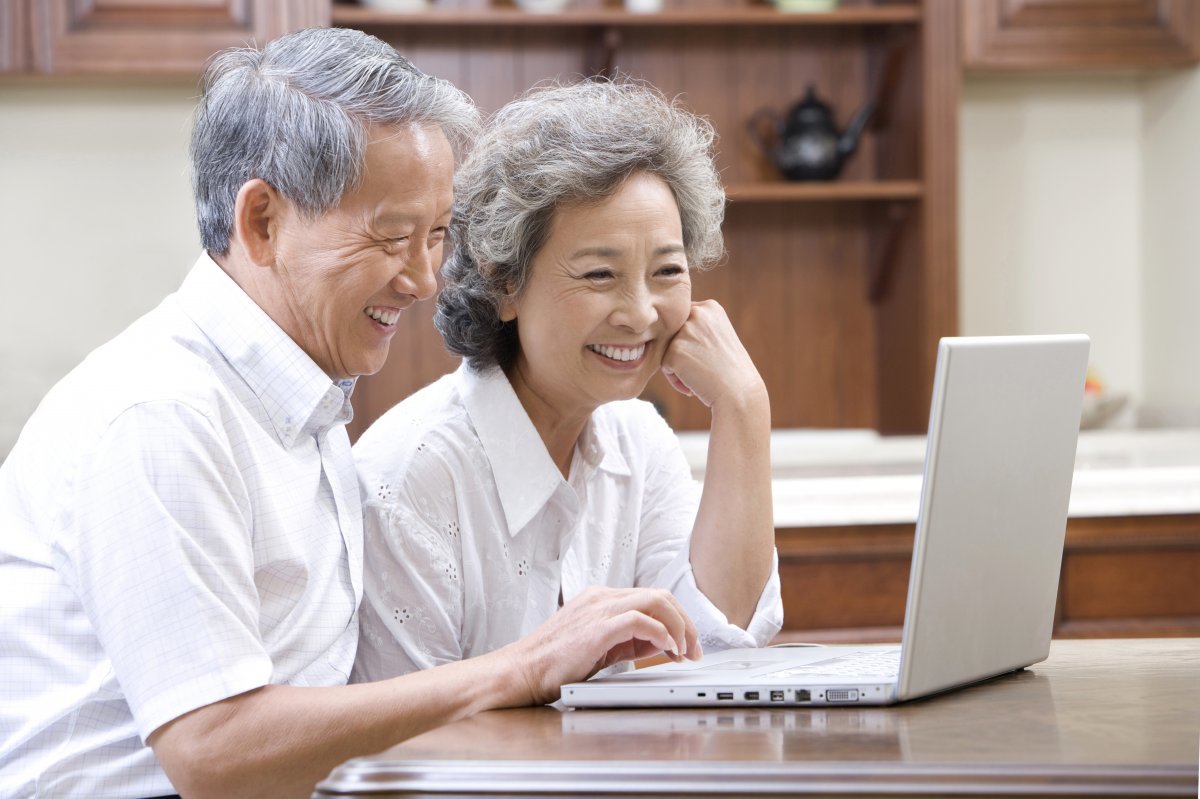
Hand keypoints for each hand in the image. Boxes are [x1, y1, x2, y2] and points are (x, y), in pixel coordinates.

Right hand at [499, 586, 701, 705]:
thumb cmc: (554, 664)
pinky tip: (668, 650)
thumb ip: (628, 640)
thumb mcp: (599, 646)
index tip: (688, 644)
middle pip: (660, 595)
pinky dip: (660, 633)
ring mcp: (599, 610)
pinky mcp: (596, 628)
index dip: (677, 619)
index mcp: (601, 599)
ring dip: (678, 627)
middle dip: (685, 622)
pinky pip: (640, 620)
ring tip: (685, 651)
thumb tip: (661, 644)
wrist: (521, 671)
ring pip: (655, 601)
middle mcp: (602, 598)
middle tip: (695, 650)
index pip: (652, 597)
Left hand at [661, 300, 765, 409]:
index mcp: (709, 307)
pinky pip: (665, 366)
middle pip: (672, 334)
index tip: (707, 356)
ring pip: (666, 350)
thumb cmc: (730, 371)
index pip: (683, 321)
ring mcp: (685, 331)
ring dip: (678, 366)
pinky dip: (676, 379)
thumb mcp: (718, 336)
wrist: (740, 393)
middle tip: (704, 368)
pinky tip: (695, 384)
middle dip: (683, 353)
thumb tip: (665, 328)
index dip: (690, 342)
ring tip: (700, 377)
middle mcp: (697, 313)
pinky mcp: (675, 351)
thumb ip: (697, 327)